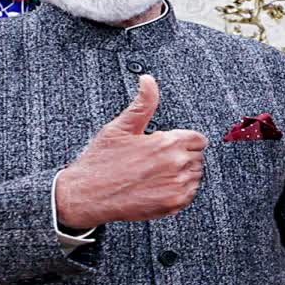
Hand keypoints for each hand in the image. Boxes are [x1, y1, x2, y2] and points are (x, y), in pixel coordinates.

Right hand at [55, 75, 207, 228]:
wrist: (85, 195)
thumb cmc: (101, 161)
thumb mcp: (121, 127)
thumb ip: (143, 103)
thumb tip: (148, 80)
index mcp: (167, 142)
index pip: (199, 139)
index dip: (184, 141)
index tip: (170, 145)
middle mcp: (176, 164)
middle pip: (198, 157)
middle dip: (182, 156)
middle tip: (158, 160)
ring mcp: (176, 186)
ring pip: (195, 176)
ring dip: (182, 174)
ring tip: (157, 173)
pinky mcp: (172, 204)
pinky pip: (190, 194)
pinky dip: (179, 191)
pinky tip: (159, 186)